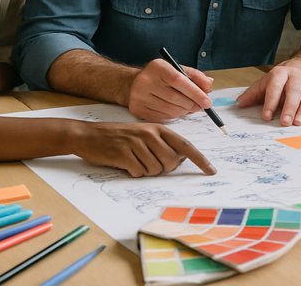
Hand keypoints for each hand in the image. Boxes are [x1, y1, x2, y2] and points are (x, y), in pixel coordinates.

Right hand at [74, 121, 214, 177]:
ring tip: (134, 160)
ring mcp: (136, 143)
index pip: (185, 145)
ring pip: (155, 170)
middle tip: (148, 162)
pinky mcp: (124, 154)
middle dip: (163, 168)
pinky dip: (133, 172)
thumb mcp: (143, 135)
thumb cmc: (119, 137)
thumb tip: (178, 160)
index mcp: (158, 128)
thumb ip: (162, 145)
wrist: (89, 135)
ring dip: (146, 170)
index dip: (200, 159)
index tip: (211, 171)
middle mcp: (150, 134)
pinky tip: (124, 163)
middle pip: (171, 162)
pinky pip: (138, 172)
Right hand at [128, 59, 212, 121]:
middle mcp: (146, 80)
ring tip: (189, 108)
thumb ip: (195, 76)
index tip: (207, 102)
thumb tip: (209, 85)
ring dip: (184, 111)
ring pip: (170, 110)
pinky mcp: (138, 109)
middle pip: (175, 98)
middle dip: (192, 104)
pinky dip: (174, 116)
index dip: (196, 93)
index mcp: (158, 67)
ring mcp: (139, 96)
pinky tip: (176, 110)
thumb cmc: (160, 77)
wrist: (131, 83)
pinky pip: (163, 118)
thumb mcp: (177, 70)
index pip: (179, 80)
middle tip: (201, 106)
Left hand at [237, 65, 300, 125]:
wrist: (299, 70)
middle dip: (289, 108)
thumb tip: (239, 104)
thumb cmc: (279, 82)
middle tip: (285, 122)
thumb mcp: (264, 85)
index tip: (266, 117)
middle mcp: (297, 77)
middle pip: (294, 91)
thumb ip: (252, 95)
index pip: (275, 87)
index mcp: (281, 74)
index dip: (271, 102)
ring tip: (298, 123)